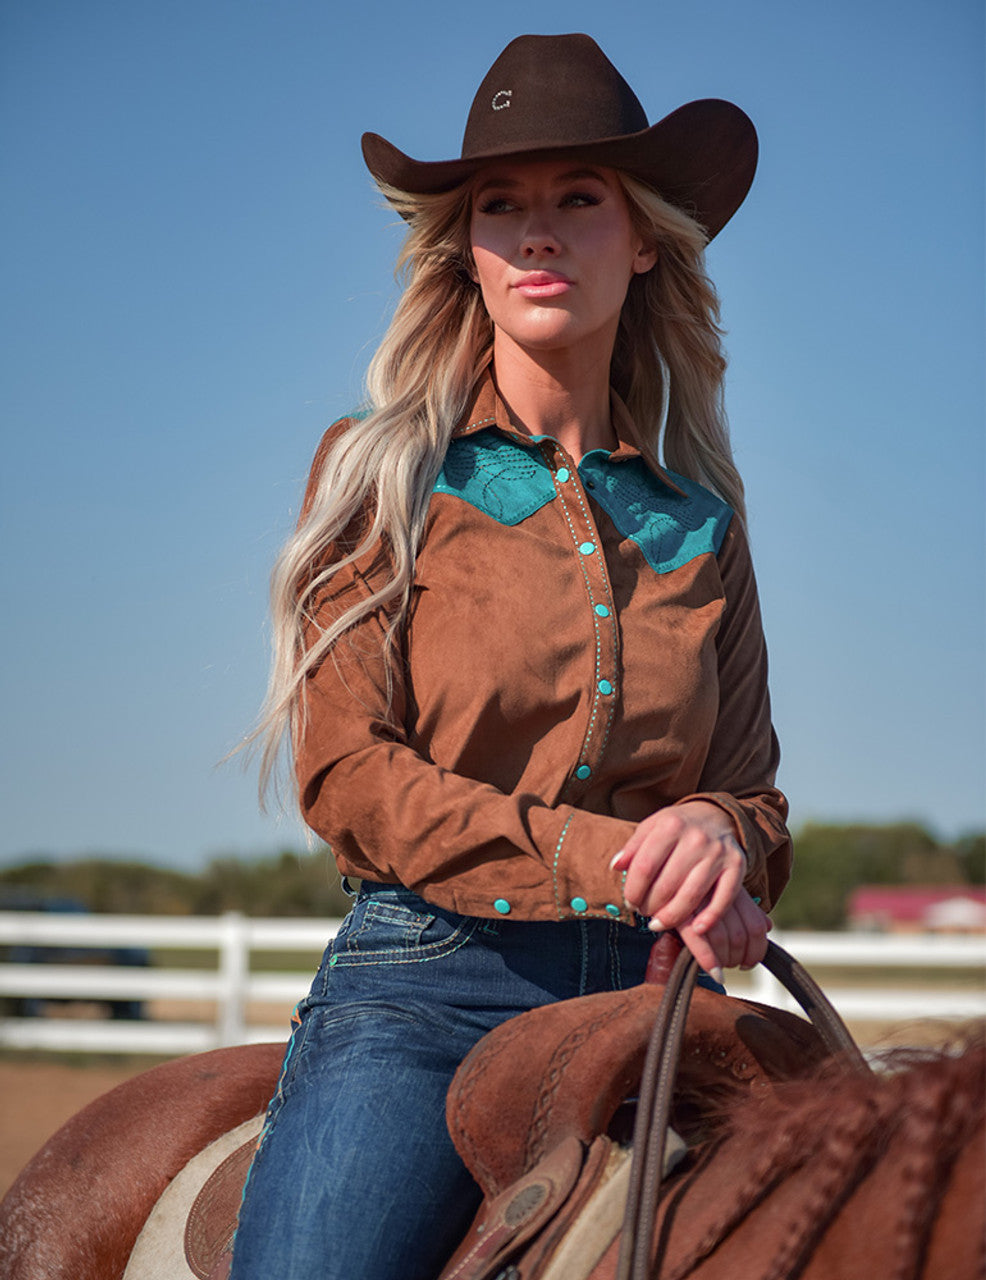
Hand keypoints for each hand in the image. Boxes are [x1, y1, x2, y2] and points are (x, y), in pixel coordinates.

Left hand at [610, 800, 769, 977]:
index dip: (633, 890)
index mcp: (671, 825)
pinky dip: (710, 918)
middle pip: (666, 885)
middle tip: (644, 912)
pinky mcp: (737, 866)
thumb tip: (616, 867)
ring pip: (691, 896)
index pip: (645, 866)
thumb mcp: (651, 827)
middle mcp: (696, 838)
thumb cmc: (678, 827)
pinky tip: (696, 929)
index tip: (630, 902)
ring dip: (671, 917)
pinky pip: (723, 899)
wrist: (716, 816)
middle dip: (650, 905)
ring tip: (658, 923)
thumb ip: (633, 847)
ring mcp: (718, 853)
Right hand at [678, 889, 770, 976]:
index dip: (758, 950)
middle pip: (742, 935)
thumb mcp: (717, 886)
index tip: (748, 961)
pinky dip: (708, 961)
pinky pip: (699, 941)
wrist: (655, 864)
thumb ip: (742, 905)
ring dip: (724, 960)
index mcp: (730, 884)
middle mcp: (718, 890)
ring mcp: (698, 899)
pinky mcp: (677, 909)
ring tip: (717, 965)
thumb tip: (767, 926)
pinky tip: (714, 972)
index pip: (757, 925)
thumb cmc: (687, 881)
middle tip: (731, 965)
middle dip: (739, 958)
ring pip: (723, 939)